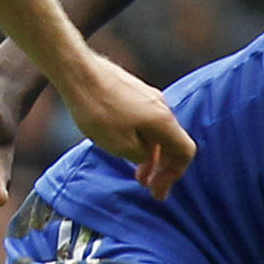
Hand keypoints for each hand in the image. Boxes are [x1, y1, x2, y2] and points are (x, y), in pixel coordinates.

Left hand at [58, 53, 194, 199]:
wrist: (78, 73)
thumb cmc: (98, 109)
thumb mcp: (121, 146)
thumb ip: (141, 157)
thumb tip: (146, 157)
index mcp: (164, 121)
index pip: (185, 152)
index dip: (174, 174)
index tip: (157, 190)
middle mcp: (161, 106)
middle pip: (171, 141)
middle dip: (161, 167)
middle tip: (148, 186)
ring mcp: (146, 96)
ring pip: (156, 130)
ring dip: (149, 153)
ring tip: (135, 171)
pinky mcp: (131, 90)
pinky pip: (144, 119)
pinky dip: (140, 137)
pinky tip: (122, 145)